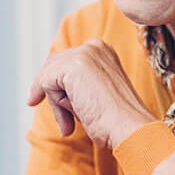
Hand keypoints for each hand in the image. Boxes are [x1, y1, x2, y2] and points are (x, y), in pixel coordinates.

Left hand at [27, 40, 153, 148]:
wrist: (128, 127)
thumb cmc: (116, 119)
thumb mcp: (96, 94)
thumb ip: (77, 85)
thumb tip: (50, 90)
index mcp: (103, 51)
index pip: (66, 60)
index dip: (56, 84)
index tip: (55, 106)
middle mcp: (94, 47)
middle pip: (53, 65)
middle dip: (53, 94)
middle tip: (62, 121)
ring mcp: (84, 54)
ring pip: (49, 76)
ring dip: (56, 103)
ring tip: (69, 124)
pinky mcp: (73, 66)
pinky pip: (46, 83)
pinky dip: (55, 104)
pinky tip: (72, 116)